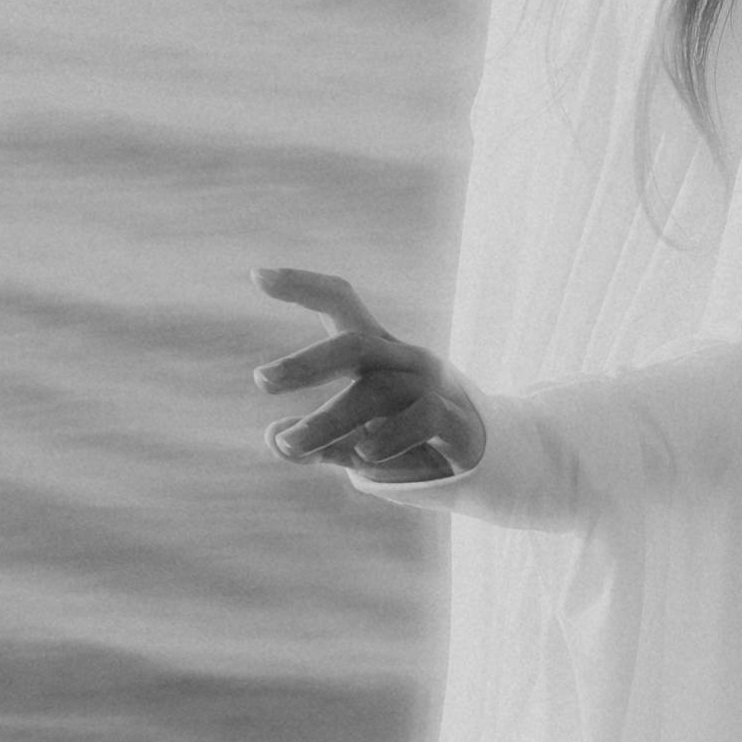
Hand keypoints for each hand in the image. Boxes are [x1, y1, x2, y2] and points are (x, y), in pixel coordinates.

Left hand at [254, 264, 487, 494]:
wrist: (484, 465)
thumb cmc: (410, 446)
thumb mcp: (356, 445)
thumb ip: (319, 442)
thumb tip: (274, 436)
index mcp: (377, 354)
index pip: (342, 304)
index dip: (304, 286)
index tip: (257, 276)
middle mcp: (403, 360)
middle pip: (355, 344)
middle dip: (307, 362)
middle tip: (261, 381)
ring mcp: (432, 386)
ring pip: (377, 391)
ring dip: (329, 421)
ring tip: (289, 446)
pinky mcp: (455, 418)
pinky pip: (420, 418)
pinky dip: (388, 438)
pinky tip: (362, 457)